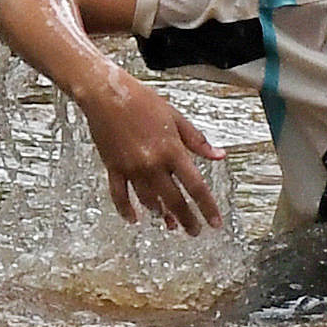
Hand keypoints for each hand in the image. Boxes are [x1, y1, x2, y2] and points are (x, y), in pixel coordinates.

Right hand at [81, 79, 225, 232]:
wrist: (107, 94)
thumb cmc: (142, 101)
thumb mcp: (176, 117)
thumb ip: (198, 141)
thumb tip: (219, 155)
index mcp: (172, 151)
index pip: (196, 186)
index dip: (207, 207)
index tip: (214, 222)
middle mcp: (152, 164)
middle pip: (174, 200)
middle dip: (186, 219)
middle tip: (194, 231)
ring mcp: (131, 168)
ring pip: (149, 200)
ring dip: (161, 214)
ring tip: (169, 224)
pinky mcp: (113, 168)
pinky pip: (119, 195)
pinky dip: (126, 209)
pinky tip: (135, 219)